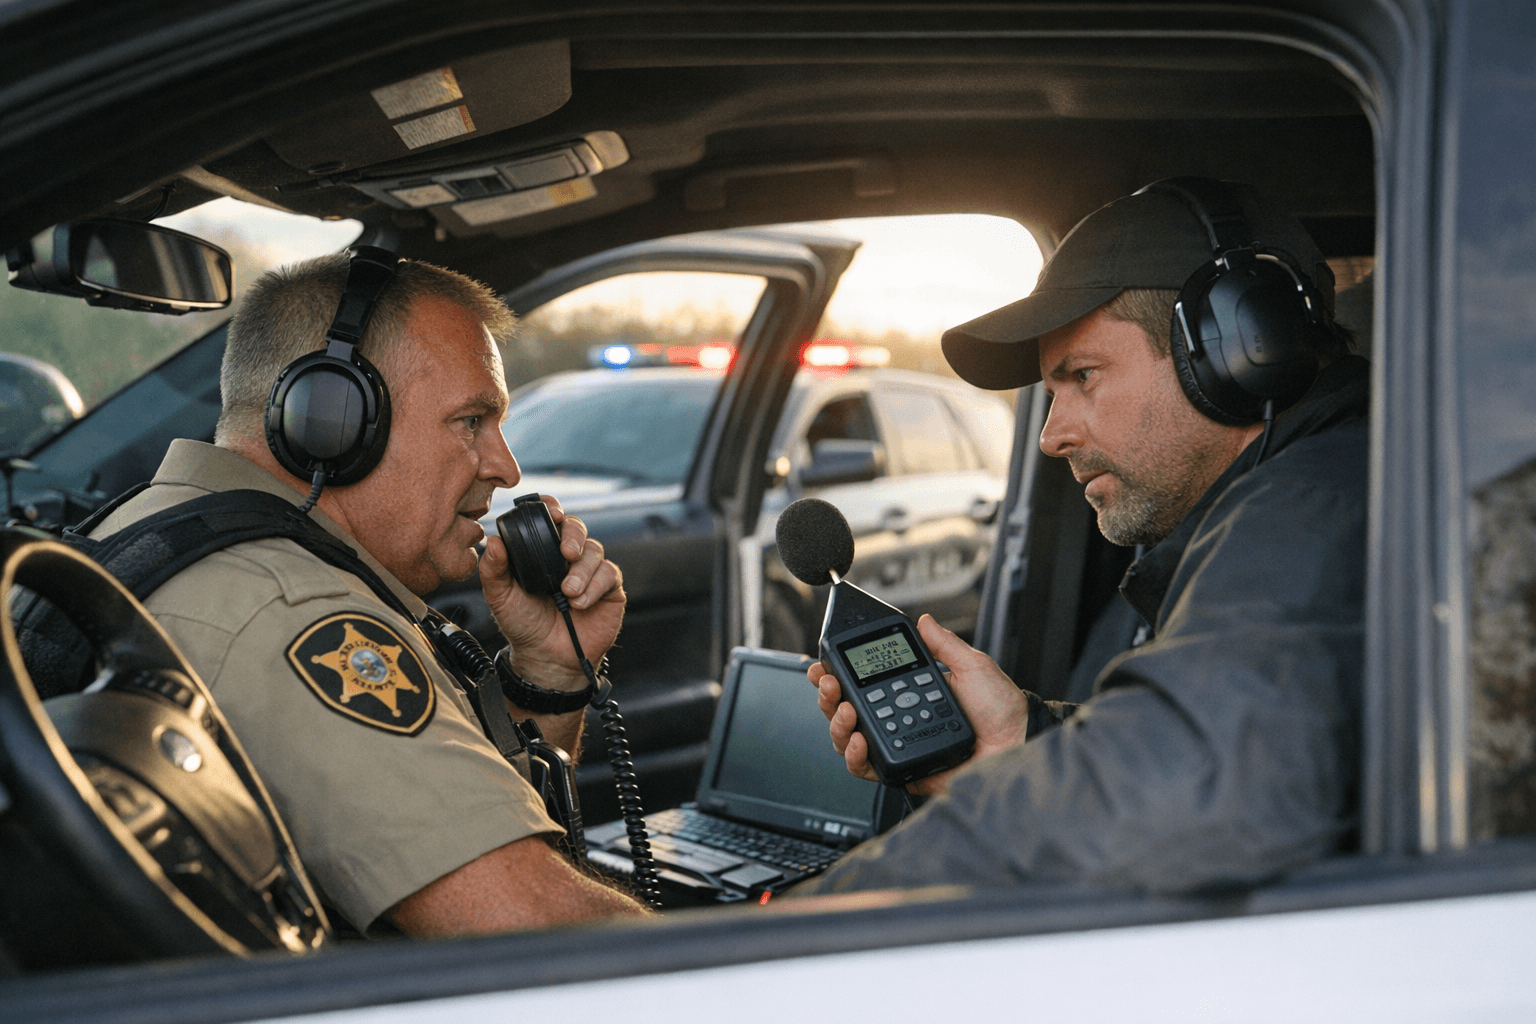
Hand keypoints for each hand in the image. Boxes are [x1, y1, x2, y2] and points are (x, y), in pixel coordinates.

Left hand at [479, 496, 624, 691]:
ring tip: (568, 592)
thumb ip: (494, 570)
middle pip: (577, 528)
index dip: (552, 509)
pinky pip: (609, 574)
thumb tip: (492, 541)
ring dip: (582, 570)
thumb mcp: (501, 597)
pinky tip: (579, 603)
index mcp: (541, 551)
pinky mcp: (609, 589)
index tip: (552, 513)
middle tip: (565, 553)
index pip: (550, 520)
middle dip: (574, 535)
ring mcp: (590, 572)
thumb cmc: (524, 626)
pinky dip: (595, 586)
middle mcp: (567, 558)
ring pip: (595, 551)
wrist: (547, 658)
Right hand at [810, 613, 1029, 796]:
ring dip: (836, 724)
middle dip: (828, 696)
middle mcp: (898, 719)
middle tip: (830, 685)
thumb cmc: (1002, 711)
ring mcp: (897, 744)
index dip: (838, 675)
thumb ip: (945, 644)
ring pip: (847, 739)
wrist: (1017, 743)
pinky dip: (854, 755)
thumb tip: (924, 620)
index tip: (824, 664)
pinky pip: (865, 768)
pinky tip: (859, 740)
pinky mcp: (902, 769)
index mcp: (910, 692)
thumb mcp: (974, 666)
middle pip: (845, 710)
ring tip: (846, 713)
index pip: (864, 683)